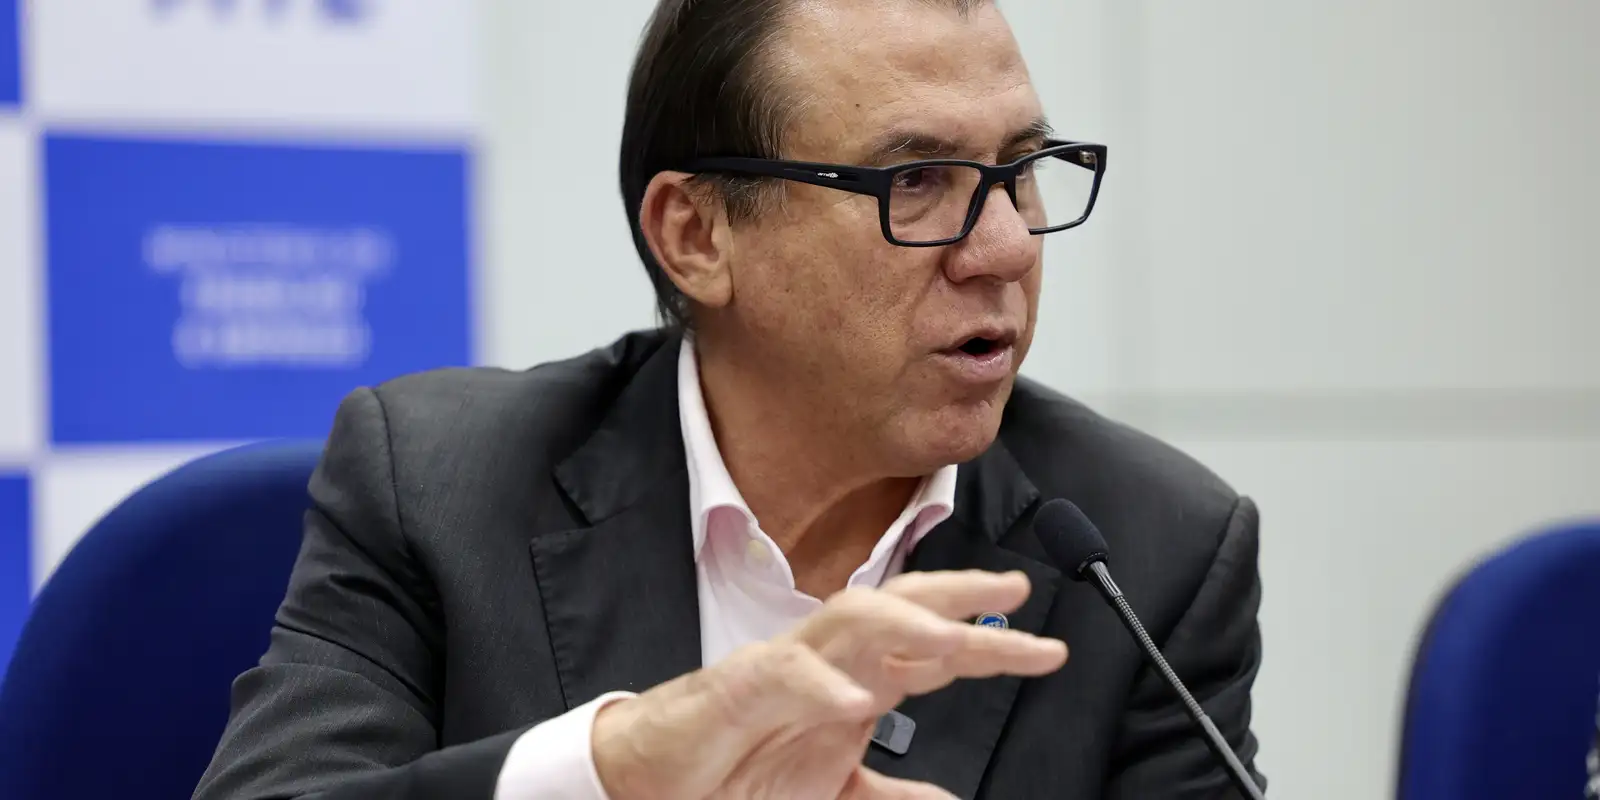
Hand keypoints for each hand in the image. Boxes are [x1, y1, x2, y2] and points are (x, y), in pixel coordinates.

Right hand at [591, 570, 1067, 798]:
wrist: (657, 779)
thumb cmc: (738, 770)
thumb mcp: (833, 790)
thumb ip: (889, 794)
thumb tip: (948, 799)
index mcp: (855, 682)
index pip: (933, 646)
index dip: (991, 643)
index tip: (1048, 649)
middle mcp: (829, 662)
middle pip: (902, 605)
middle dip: (960, 593)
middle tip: (1016, 592)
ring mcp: (784, 667)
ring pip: (851, 618)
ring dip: (906, 624)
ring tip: (957, 642)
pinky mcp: (737, 688)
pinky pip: (784, 674)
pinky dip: (823, 685)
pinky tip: (858, 700)